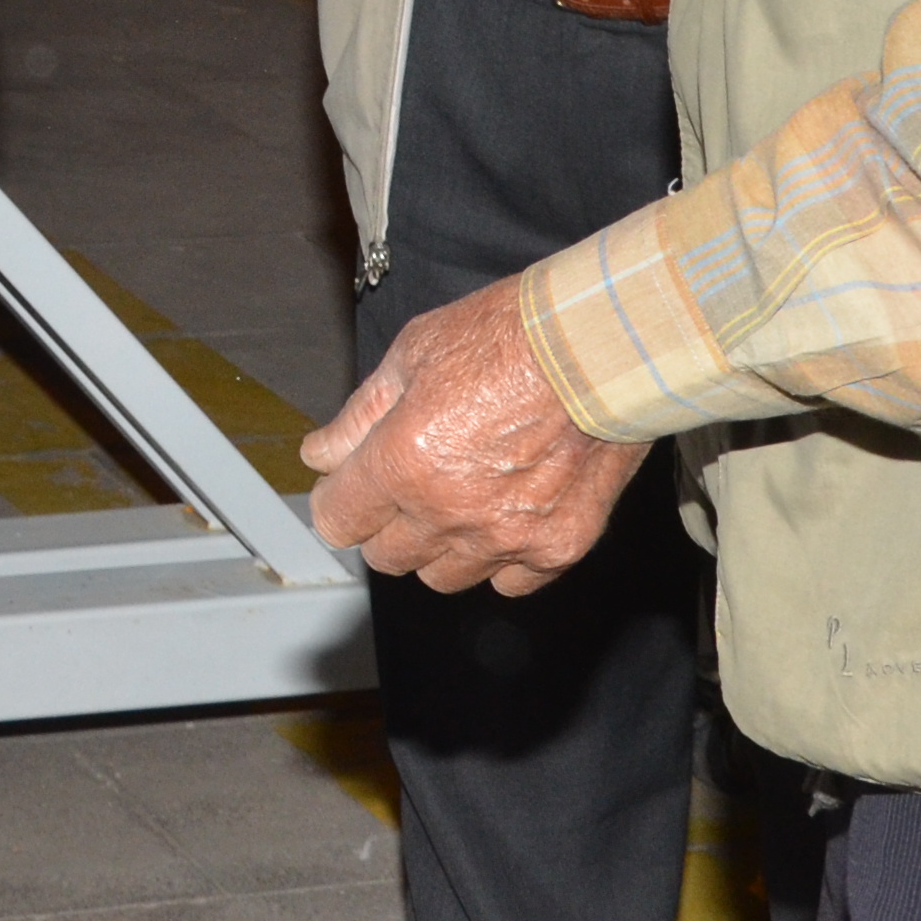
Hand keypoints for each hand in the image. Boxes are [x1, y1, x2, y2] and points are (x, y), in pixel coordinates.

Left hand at [297, 274, 647, 595]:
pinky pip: (510, 582)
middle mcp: (450, 511)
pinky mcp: (559, 546)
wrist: (599, 346)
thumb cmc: (506, 337)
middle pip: (386, 556)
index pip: (339, 521)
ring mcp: (507, 535)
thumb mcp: (411, 356)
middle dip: (384, 523)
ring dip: (439, 547)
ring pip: (443, 578)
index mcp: (404, 462)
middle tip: (406, 485)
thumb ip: (359, 418)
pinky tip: (505, 515)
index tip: (347, 487)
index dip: (338, 501)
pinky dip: (501, 559)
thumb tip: (320, 455)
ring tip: (459, 497)